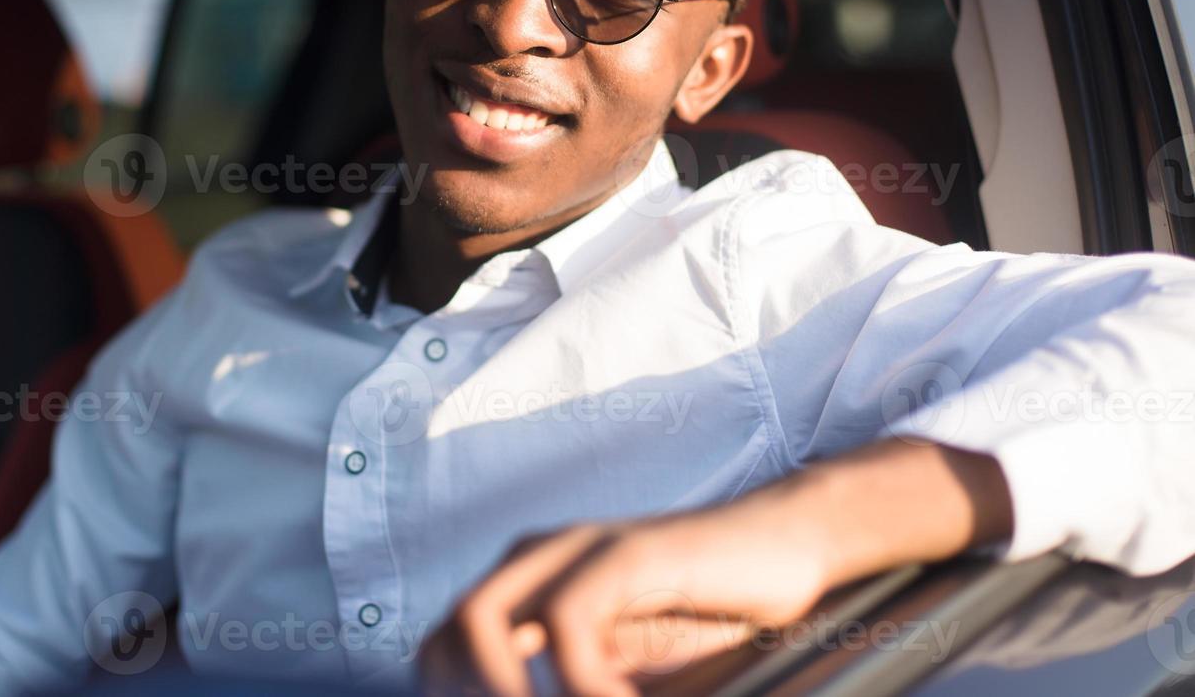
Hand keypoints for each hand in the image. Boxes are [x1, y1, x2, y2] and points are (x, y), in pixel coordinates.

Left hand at [420, 489, 831, 696]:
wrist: (787, 547)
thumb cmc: (706, 610)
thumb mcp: (623, 660)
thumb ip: (572, 682)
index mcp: (528, 582)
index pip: (443, 646)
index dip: (445, 693)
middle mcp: (538, 558)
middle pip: (449, 629)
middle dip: (464, 693)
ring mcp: (578, 548)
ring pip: (484, 615)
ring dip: (508, 692)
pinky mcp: (625, 551)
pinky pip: (569, 621)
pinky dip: (582, 683)